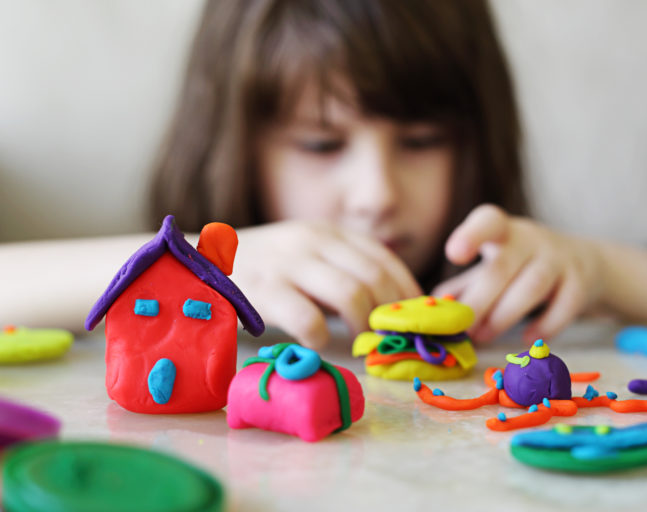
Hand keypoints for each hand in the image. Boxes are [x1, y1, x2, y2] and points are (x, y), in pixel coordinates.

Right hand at [233, 221, 421, 348]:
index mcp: (328, 233)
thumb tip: (387, 306)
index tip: (413, 319)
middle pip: (374, 279)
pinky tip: (317, 344)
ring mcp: (289, 263)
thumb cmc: (263, 268)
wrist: (199, 262)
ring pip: (351, 295)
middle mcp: (314, 241)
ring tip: (360, 343)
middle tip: (388, 338)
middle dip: (389, 314)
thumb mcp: (305, 255)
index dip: (406, 292)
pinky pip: (308, 318)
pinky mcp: (265, 289)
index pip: (384, 259)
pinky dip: (321, 337)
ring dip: (363, 326)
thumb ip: (340, 270)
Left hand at [432, 204, 602, 343]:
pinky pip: (564, 305)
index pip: (489, 221)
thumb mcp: (495, 266)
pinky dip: (545, 325)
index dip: (471, 235)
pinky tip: (526, 339)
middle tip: (461, 327)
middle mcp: (531, 239)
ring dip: (504, 315)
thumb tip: (430, 307)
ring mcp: (559, 258)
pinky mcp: (581, 282)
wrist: (587, 263)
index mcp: (503, 231)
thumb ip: (465, 285)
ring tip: (483, 336)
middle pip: (503, 267)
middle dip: (479, 300)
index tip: (454, 254)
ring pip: (532, 285)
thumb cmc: (524, 265)